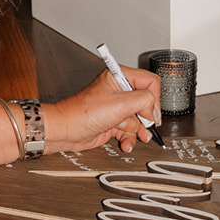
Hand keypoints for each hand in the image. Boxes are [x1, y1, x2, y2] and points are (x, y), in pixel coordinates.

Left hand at [44, 66, 161, 155]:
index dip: (153, 99)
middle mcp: (119, 90)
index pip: (149, 82)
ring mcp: (116, 107)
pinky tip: (125, 142)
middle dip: (145, 117)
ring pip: (139, 119)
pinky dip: (129, 138)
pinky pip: (130, 130)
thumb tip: (153, 108)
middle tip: (144, 123)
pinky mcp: (113, 122)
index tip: (151, 112)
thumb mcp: (121, 104)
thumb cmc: (82, 113)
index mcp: (119, 76)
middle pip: (146, 103)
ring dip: (138, 131)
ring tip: (134, 135)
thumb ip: (144, 101)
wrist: (66, 131)